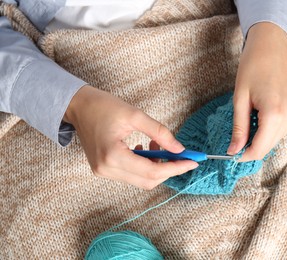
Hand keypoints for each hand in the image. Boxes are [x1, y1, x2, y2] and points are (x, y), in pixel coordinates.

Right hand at [63, 86, 197, 188]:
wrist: (78, 107)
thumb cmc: (103, 106)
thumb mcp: (135, 115)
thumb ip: (160, 133)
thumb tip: (180, 148)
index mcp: (112, 156)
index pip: (152, 171)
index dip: (175, 168)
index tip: (192, 162)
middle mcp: (106, 169)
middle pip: (148, 181)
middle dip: (168, 169)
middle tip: (182, 156)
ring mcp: (103, 172)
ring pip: (140, 179)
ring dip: (156, 166)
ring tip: (158, 146)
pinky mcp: (104, 169)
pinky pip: (131, 174)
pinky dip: (144, 166)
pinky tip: (146, 149)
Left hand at [227, 23, 286, 160]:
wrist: (271, 45)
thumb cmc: (252, 67)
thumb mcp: (240, 99)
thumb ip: (239, 128)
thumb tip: (233, 151)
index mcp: (275, 113)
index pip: (260, 148)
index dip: (245, 155)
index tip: (233, 155)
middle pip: (270, 145)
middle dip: (253, 146)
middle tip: (238, 139)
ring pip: (278, 137)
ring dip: (263, 136)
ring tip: (251, 119)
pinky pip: (286, 125)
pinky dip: (273, 126)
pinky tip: (263, 113)